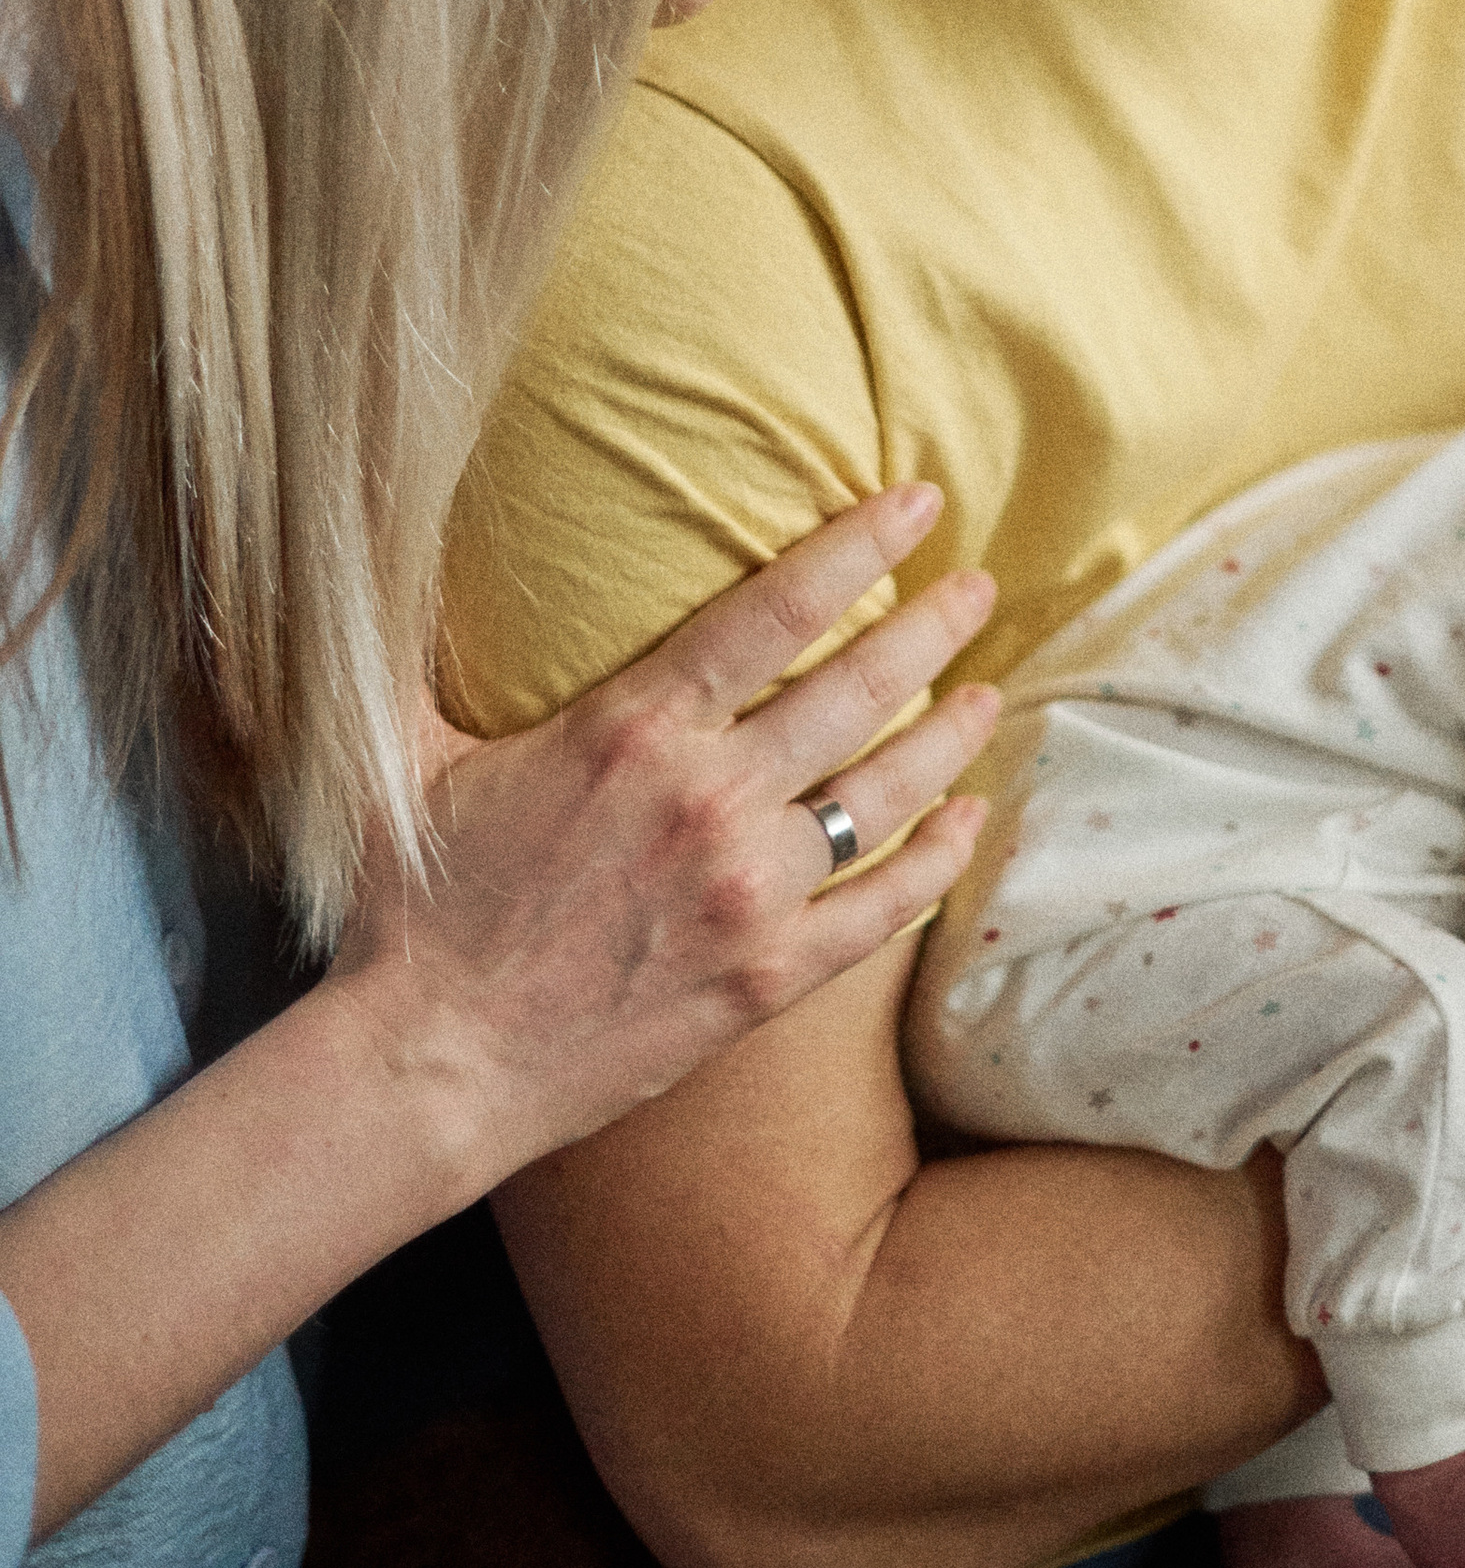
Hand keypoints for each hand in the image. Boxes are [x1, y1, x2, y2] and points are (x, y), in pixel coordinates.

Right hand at [334, 485, 999, 1186]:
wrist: (429, 1064)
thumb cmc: (412, 909)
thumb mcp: (397, 754)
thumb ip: (407, 641)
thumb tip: (374, 528)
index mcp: (634, 730)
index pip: (776, 609)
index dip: (860, 545)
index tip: (918, 503)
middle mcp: (710, 800)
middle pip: (858, 689)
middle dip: (932, 625)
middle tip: (978, 588)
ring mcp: (750, 893)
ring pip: (888, 793)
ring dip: (949, 735)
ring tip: (988, 695)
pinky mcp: (769, 977)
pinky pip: (886, 908)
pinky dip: (940, 859)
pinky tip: (969, 820)